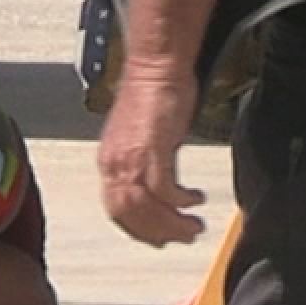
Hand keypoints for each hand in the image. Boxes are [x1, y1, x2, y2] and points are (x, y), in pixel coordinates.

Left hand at [97, 63, 206, 245]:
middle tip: (182, 238)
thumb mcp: (143, 136)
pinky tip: (196, 200)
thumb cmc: (154, 91)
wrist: (156, 65)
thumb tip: (160, 184)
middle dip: (158, 233)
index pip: (117, 210)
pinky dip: (180, 202)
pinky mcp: (152, 150)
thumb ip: (146, 161)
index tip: (158, 239)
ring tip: (194, 227)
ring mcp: (131, 158)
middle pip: (130, 216)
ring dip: (172, 224)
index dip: (138, 230)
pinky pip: (164, 190)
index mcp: (110, 161)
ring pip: (147, 209)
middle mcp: (114, 163)